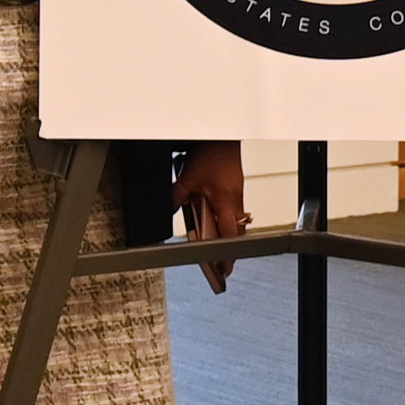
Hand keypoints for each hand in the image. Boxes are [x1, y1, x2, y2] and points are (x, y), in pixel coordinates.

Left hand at [174, 144, 251, 290]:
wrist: (222, 136)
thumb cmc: (211, 153)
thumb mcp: (188, 177)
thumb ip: (177, 196)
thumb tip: (167, 209)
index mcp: (224, 200)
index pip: (229, 234)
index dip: (227, 253)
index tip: (224, 268)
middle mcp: (234, 200)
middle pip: (236, 232)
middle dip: (230, 249)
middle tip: (223, 265)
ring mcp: (237, 194)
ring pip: (236, 221)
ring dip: (228, 234)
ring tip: (219, 246)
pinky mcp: (236, 187)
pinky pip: (234, 209)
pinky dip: (226, 218)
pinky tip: (216, 218)